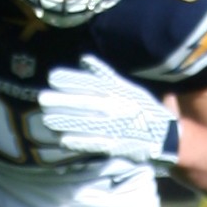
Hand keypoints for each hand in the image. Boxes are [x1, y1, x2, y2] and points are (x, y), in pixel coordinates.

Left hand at [36, 55, 179, 164]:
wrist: (165, 137)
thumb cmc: (142, 110)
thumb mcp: (127, 88)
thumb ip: (104, 75)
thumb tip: (84, 59)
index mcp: (120, 92)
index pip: (93, 84)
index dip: (73, 80)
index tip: (52, 77)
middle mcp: (118, 108)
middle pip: (88, 103)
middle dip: (64, 101)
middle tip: (42, 98)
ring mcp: (118, 128)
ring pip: (89, 124)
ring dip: (67, 122)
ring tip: (46, 120)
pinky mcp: (117, 147)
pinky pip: (96, 144)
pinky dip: (81, 142)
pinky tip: (63, 141)